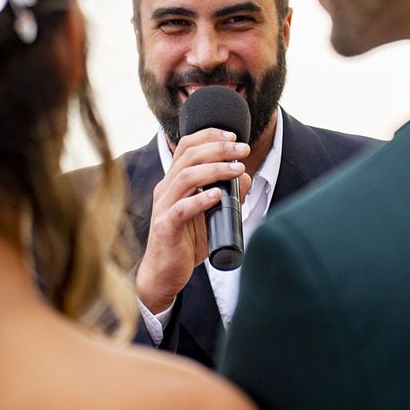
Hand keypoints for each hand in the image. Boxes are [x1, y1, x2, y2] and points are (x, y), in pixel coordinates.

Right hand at [136, 128, 251, 313]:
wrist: (164, 274)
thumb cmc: (186, 242)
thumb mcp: (210, 214)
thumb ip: (227, 195)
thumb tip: (246, 177)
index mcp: (174, 181)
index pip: (186, 146)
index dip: (209, 135)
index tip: (234, 136)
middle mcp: (166, 189)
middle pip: (188, 156)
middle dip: (218, 148)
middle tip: (243, 150)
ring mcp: (163, 207)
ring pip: (185, 177)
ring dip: (214, 169)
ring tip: (237, 169)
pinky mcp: (165, 227)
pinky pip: (181, 209)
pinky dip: (201, 200)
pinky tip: (218, 195)